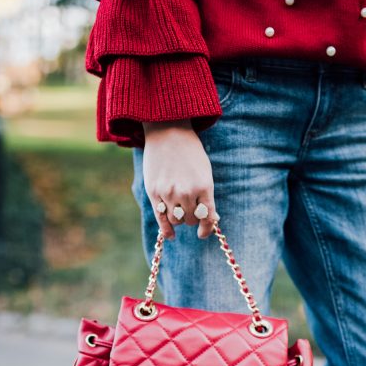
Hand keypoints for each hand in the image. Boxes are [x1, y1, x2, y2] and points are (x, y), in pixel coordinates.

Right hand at [142, 120, 218, 238]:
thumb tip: (211, 219)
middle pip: (190, 220)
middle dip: (191, 218)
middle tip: (189, 210)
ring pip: (176, 220)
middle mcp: (186, 192)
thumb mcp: (204, 171)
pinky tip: (170, 235)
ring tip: (179, 211)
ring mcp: (168, 193)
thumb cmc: (190, 151)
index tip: (203, 233)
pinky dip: (167, 229)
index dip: (206, 229)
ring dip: (179, 219)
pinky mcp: (154, 192)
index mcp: (204, 186)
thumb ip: (206, 195)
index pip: (207, 218)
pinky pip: (161, 218)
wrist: (168, 131)